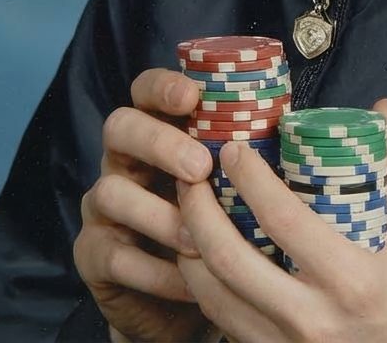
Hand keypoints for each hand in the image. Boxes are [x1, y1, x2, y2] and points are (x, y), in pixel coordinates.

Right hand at [73, 67, 220, 342]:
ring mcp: (101, 206)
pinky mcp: (93, 254)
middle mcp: (121, 159)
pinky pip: (114, 255)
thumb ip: (242, 155)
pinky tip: (189, 281)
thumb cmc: (212, 223)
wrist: (175, 299)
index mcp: (154, 129)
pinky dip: (155, 270)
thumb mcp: (225, 183)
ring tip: (199, 238)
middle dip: (159, 142)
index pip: (145, 90)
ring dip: (159, 215)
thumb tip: (293, 130)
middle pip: (119, 127)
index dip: (163, 87)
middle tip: (200, 167)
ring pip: (111, 192)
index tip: (193, 96)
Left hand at [176, 98, 386, 342]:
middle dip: (197, 210)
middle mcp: (311, 320)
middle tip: (190, 175)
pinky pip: (224, 326)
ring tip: (186, 212)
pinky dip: (206, 289)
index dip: (249, 178)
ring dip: (189, 251)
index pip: (282, 219)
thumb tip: (382, 111)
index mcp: (351, 280)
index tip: (232, 148)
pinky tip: (204, 260)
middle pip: (230, 260)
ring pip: (213, 299)